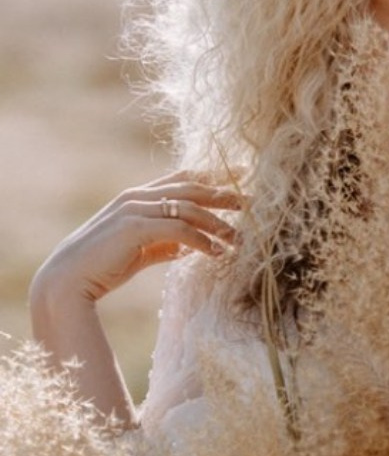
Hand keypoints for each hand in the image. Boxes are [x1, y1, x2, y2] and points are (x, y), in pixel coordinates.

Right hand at [31, 170, 244, 308]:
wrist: (68, 281)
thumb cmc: (104, 265)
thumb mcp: (142, 249)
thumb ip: (166, 243)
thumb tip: (192, 246)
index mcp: (138, 196)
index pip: (183, 178)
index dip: (214, 175)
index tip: (243, 175)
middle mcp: (137, 196)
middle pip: (192, 188)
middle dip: (225, 194)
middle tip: (253, 202)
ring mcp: (134, 209)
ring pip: (189, 208)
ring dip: (219, 224)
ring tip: (240, 240)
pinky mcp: (134, 228)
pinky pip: (178, 229)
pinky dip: (201, 240)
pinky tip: (216, 253)